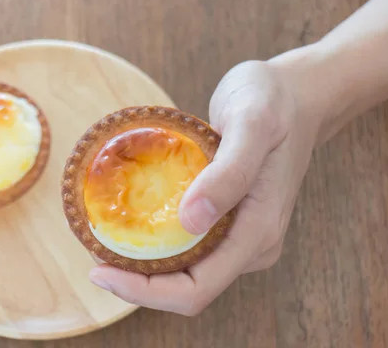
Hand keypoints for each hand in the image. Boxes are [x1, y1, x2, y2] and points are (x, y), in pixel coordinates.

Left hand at [89, 59, 321, 314]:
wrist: (294, 94)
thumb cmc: (272, 101)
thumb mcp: (253, 124)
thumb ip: (229, 172)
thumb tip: (191, 222)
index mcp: (259, 232)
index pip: (197, 290)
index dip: (146, 292)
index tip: (101, 272)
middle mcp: (251, 244)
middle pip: (186, 289)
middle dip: (137, 282)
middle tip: (93, 252)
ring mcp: (241, 235)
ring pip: (185, 271)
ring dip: (143, 266)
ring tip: (102, 240)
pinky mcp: (230, 221)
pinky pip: (188, 246)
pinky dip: (155, 244)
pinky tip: (129, 223)